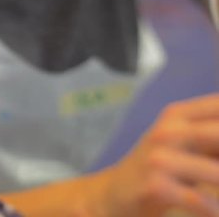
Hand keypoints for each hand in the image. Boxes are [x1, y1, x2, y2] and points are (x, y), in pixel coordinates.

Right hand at [102, 94, 218, 216]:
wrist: (114, 193)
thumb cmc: (158, 167)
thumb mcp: (184, 143)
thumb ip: (213, 139)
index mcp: (178, 115)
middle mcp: (168, 131)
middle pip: (217, 135)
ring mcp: (160, 159)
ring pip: (216, 173)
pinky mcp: (155, 186)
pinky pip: (200, 201)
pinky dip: (215, 210)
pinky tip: (216, 212)